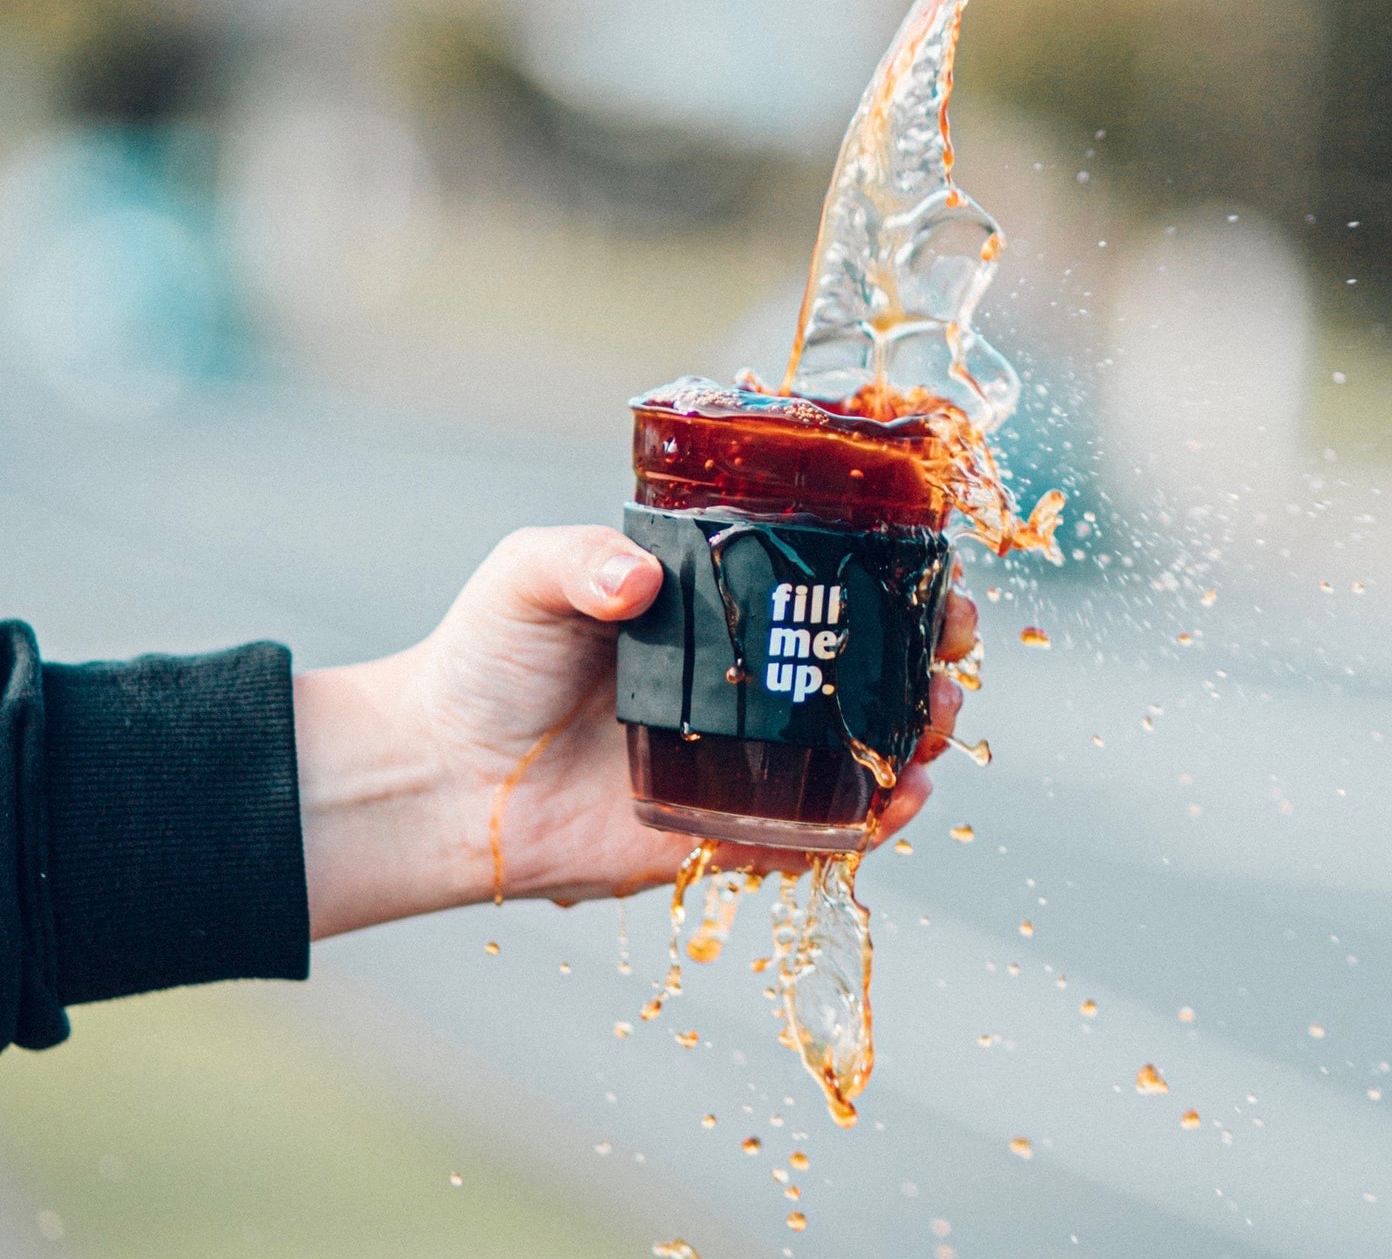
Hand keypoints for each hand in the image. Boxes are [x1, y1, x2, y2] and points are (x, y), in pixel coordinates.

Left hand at [295, 525, 980, 937]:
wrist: (442, 774)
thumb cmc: (484, 659)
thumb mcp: (530, 576)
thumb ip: (581, 560)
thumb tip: (636, 580)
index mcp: (719, 605)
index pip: (829, 583)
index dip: (898, 581)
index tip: (940, 580)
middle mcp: (744, 680)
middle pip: (866, 668)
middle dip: (928, 663)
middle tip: (949, 659)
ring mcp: (743, 757)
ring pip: (859, 750)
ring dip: (913, 739)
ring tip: (930, 729)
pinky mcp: (723, 830)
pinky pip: (814, 832)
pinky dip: (865, 823)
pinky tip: (890, 804)